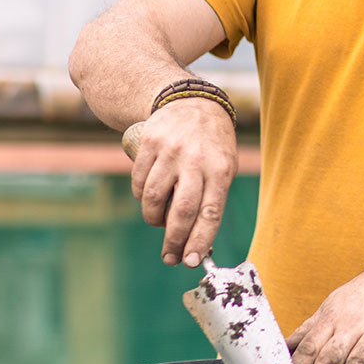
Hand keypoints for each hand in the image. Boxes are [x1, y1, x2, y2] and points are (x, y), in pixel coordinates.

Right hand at [126, 100, 236, 266]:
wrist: (191, 102)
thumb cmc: (212, 145)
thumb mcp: (224, 166)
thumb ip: (211, 199)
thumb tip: (196, 242)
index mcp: (220, 169)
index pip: (210, 212)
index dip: (200, 240)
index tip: (191, 261)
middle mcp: (195, 160)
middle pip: (181, 210)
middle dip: (174, 240)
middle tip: (169, 258)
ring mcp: (170, 151)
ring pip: (153, 199)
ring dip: (154, 218)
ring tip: (160, 219)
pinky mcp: (148, 144)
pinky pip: (138, 183)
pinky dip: (141, 197)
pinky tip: (150, 196)